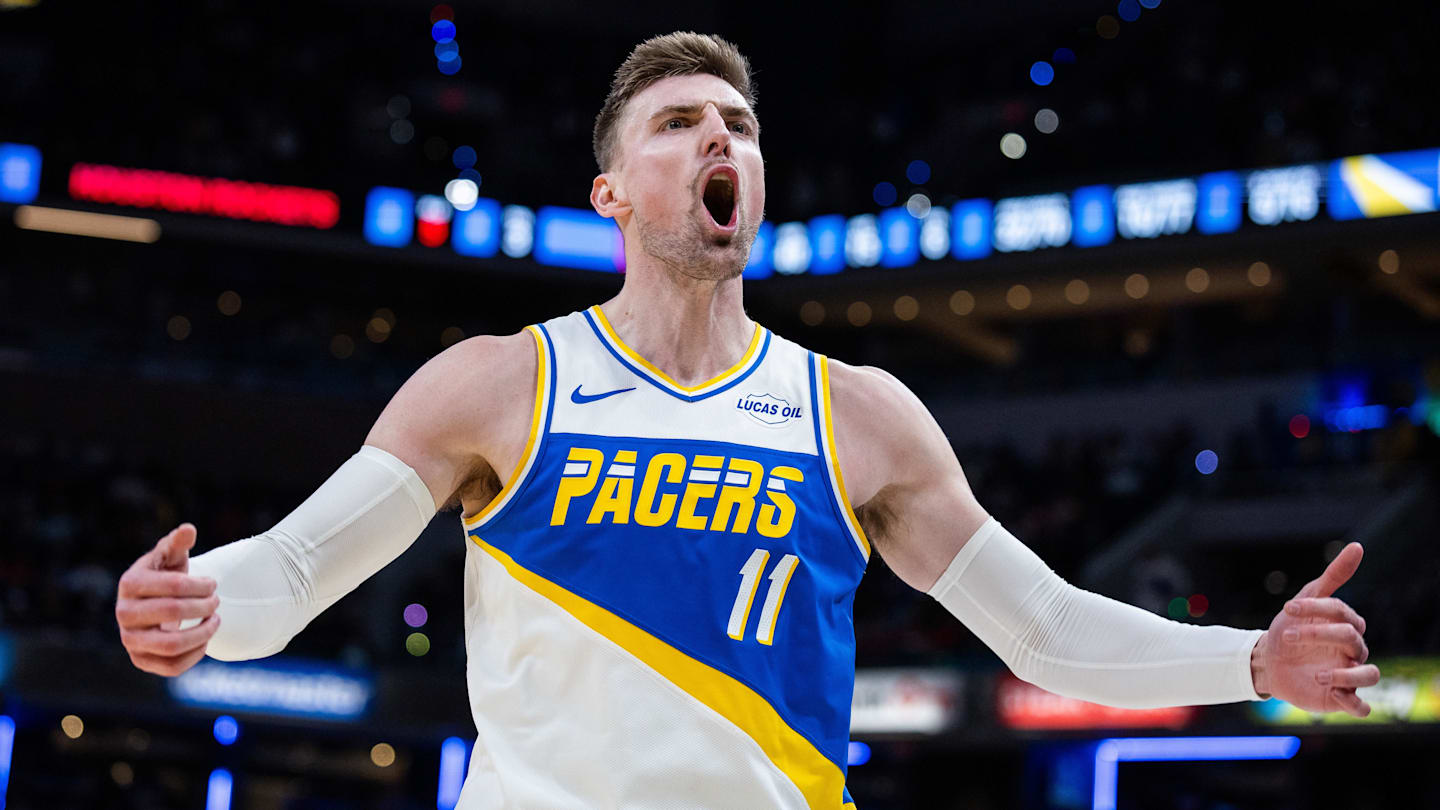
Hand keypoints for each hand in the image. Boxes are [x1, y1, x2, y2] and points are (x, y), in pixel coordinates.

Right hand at [116, 523, 220, 675]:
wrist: (152, 603)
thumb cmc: (165, 575)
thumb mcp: (170, 556)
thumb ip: (178, 542)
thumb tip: (188, 529)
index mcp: (130, 583)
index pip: (175, 586)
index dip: (202, 586)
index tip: (213, 584)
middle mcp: (123, 613)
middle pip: (173, 612)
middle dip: (204, 606)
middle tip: (216, 601)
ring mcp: (130, 640)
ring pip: (171, 645)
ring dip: (203, 633)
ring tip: (215, 621)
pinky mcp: (140, 660)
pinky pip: (172, 667)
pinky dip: (196, 655)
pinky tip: (205, 639)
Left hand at [1252, 542, 1379, 716]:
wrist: (1267, 662)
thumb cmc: (1289, 628)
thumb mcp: (1306, 600)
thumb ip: (1333, 576)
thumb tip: (1358, 546)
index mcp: (1346, 625)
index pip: (1341, 612)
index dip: (1314, 608)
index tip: (1287, 608)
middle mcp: (1352, 650)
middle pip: (1350, 638)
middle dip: (1317, 635)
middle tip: (1285, 636)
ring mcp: (1348, 674)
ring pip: (1370, 675)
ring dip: (1345, 674)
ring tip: (1316, 674)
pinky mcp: (1340, 697)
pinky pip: (1361, 706)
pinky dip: (1355, 703)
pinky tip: (1337, 697)